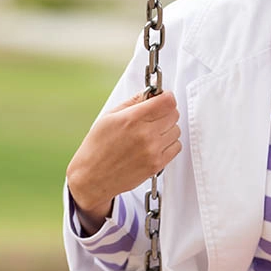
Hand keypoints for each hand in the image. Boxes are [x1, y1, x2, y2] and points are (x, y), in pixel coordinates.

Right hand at [66, 91, 181, 232]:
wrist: (93, 177)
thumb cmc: (98, 147)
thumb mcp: (109, 117)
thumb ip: (133, 102)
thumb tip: (150, 93)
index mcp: (132, 119)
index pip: (167, 101)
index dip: (166, 97)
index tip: (162, 99)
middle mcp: (145, 134)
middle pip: (174, 114)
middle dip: (165, 112)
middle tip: (153, 117)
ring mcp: (153, 150)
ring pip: (177, 130)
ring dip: (168, 129)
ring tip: (151, 133)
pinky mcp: (157, 165)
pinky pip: (176, 147)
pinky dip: (169, 144)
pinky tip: (155, 145)